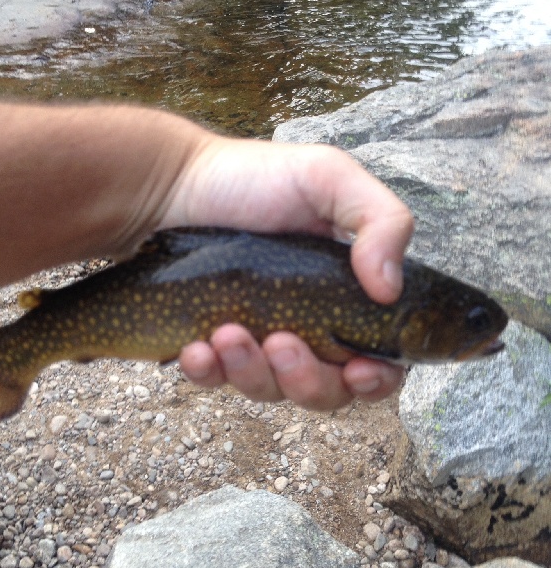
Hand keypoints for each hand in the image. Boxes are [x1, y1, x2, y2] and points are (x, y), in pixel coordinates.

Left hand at [165, 138, 413, 408]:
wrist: (175, 183)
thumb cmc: (255, 178)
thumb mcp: (329, 177)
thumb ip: (381, 219)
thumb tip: (391, 290)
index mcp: (345, 296)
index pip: (377, 360)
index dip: (375, 378)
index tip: (359, 371)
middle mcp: (306, 326)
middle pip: (325, 390)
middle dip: (306, 380)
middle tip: (280, 343)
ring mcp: (256, 340)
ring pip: (269, 390)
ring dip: (252, 372)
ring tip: (227, 332)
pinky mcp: (211, 346)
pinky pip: (214, 381)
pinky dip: (208, 372)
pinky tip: (197, 347)